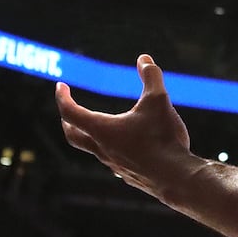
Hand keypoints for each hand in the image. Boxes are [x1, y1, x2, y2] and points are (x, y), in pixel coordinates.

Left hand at [56, 55, 193, 198]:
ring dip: (92, 136)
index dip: (62, 97)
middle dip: (69, 121)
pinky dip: (112, 150)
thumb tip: (144, 59)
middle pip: (74, 136)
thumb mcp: (159, 101)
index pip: (71, 112)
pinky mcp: (129, 176)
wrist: (176, 178)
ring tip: (102, 127)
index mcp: (102, 130)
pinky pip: (113, 162)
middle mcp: (102, 149)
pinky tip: (127, 148)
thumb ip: (151, 77)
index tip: (61, 86)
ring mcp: (114, 165)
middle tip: (69, 112)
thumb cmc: (162, 138)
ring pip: (95, 150)